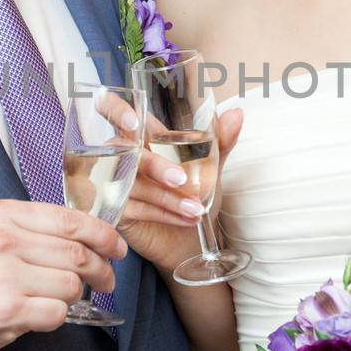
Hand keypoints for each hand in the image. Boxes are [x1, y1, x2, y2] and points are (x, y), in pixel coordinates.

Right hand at [0, 200, 127, 350]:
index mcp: (0, 214)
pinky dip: (57, 317)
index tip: (117, 247)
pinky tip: (38, 315)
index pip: (69, 219)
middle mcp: (1, 240)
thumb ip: (32, 228)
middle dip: (101, 269)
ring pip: (71, 284)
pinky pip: (58, 313)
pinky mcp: (6, 310)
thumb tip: (91, 236)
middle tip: (106, 280)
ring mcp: (3, 275)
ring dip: (73, 296)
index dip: (103, 234)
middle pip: (77, 252)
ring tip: (55, 299)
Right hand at [119, 106, 243, 273]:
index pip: (114, 110)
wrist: (188, 240)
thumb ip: (220, 141)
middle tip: (182, 178)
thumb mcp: (209, 168)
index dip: (115, 109)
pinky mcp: (114, 210)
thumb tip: (237, 114)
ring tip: (196, 208)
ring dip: (167, 197)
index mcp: (142, 136)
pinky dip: (163, 213)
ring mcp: (114, 184)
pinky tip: (186, 219)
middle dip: (156, 166)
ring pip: (133, 183)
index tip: (133, 122)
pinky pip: (133, 208)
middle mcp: (123, 156)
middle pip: (126, 152)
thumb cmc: (193, 195)